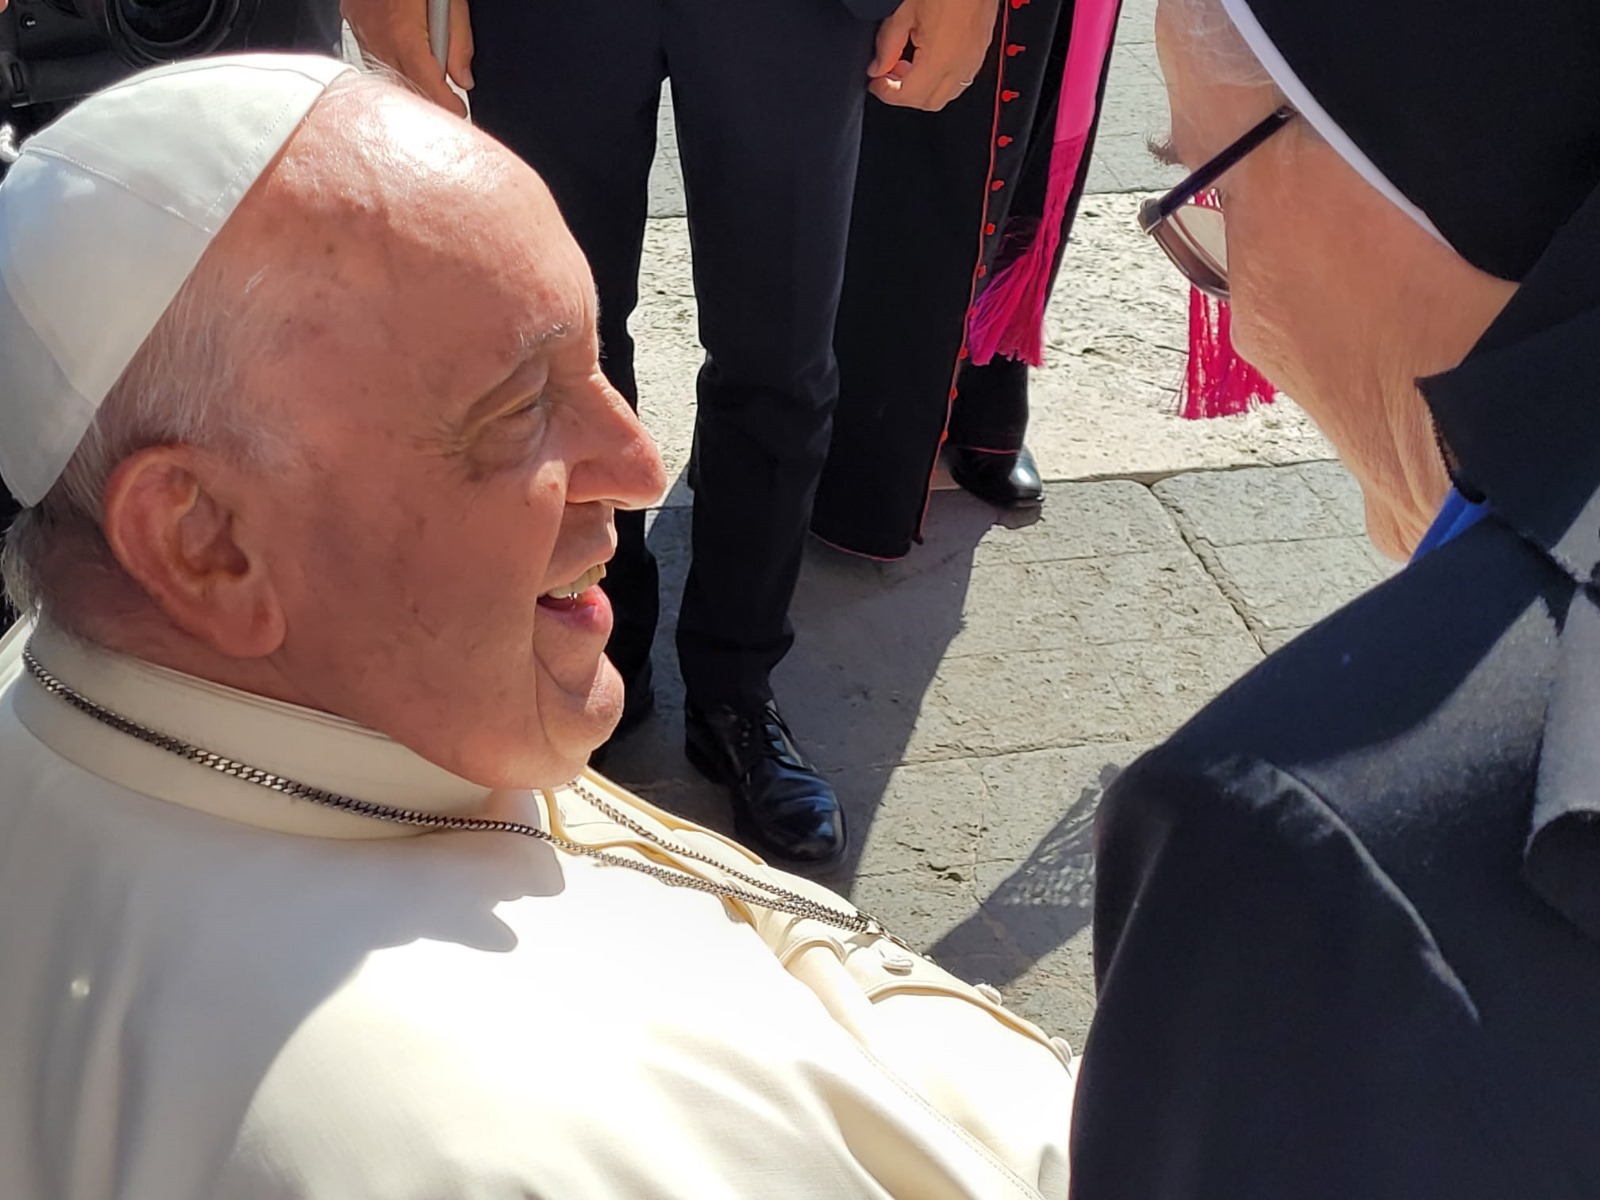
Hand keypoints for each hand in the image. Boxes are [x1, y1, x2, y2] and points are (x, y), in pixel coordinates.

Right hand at [342, 0, 474, 117]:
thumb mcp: (449, 1)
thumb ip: (458, 41)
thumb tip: (463, 77)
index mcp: (403, 31)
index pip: (428, 84)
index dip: (446, 105)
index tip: (459, 113)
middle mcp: (377, 33)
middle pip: (405, 82)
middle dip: (427, 96)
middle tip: (448, 103)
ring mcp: (360, 25)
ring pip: (385, 69)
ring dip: (407, 79)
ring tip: (428, 85)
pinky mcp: (351, 17)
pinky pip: (371, 51)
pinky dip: (389, 60)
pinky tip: (403, 61)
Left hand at [868, 0, 997, 111]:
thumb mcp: (904, 10)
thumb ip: (887, 44)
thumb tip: (878, 66)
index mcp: (940, 58)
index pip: (908, 96)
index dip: (886, 94)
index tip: (875, 83)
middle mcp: (960, 64)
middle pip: (929, 103)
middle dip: (905, 95)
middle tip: (888, 76)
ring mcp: (974, 58)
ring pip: (946, 94)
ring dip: (924, 88)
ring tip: (907, 65)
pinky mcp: (980, 49)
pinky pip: (960, 78)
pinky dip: (940, 78)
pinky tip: (927, 56)